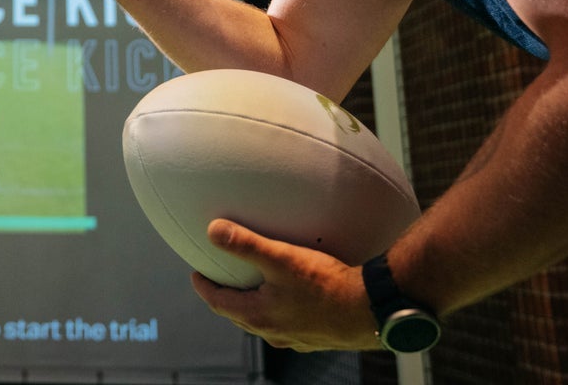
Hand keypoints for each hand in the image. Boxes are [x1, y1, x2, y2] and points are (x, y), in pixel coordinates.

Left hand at [189, 219, 377, 351]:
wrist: (370, 310)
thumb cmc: (325, 285)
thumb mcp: (281, 258)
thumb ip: (245, 243)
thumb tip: (212, 230)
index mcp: (258, 315)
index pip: (218, 303)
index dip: (204, 287)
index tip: (197, 274)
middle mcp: (273, 332)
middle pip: (238, 315)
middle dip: (225, 297)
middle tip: (220, 278)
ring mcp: (294, 338)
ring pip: (262, 322)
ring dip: (251, 305)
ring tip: (251, 286)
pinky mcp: (315, 337)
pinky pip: (286, 324)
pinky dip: (276, 310)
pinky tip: (288, 298)